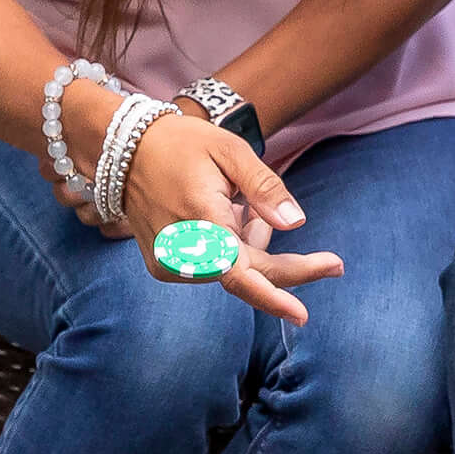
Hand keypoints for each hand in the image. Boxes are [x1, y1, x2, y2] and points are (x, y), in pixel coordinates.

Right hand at [117, 110, 342, 323]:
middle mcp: (182, 252)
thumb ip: (265, 188)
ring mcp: (170, 264)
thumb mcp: (230, 151)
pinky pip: (213, 268)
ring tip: (238, 205)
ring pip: (233, 270)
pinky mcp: (164, 267)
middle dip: (283, 265)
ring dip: (249, 246)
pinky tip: (217, 217)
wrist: (124, 151)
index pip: (245, 273)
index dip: (281, 289)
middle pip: (248, 276)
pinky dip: (226, 248)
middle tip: (330, 262)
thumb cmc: (181, 145)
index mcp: (201, 221)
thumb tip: (296, 223)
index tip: (308, 308)